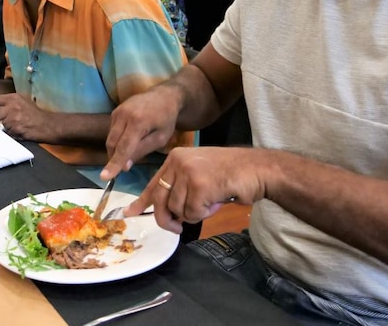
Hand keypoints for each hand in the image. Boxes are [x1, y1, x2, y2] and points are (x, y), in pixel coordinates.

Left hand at [0, 93, 51, 140]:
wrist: (48, 125)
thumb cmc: (35, 114)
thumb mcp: (22, 102)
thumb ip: (8, 103)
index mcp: (12, 98)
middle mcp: (11, 106)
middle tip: (3, 121)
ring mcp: (13, 118)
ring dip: (2, 127)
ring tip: (13, 126)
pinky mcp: (14, 129)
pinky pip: (5, 133)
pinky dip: (9, 133)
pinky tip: (17, 131)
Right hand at [102, 84, 180, 179]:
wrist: (163, 95)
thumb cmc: (166, 119)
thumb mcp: (160, 138)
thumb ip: (142, 151)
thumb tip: (124, 166)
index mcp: (138, 122)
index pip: (123, 147)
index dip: (114, 164)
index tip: (104, 177)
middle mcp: (124, 115)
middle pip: (112, 143)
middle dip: (115, 158)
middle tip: (124, 168)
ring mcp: (117, 112)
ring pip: (110, 138)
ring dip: (116, 150)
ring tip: (129, 153)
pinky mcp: (114, 112)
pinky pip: (111, 131)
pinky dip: (116, 141)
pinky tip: (127, 141)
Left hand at [124, 147, 265, 232]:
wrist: (257, 169)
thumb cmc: (231, 174)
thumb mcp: (198, 175)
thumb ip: (180, 189)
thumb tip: (164, 213)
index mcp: (175, 159)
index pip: (153, 184)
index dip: (142, 201)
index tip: (130, 213)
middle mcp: (177, 162)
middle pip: (161, 201)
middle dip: (167, 219)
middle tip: (177, 228)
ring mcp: (187, 172)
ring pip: (178, 210)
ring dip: (194, 214)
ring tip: (210, 202)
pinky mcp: (199, 185)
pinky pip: (192, 213)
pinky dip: (204, 214)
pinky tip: (216, 201)